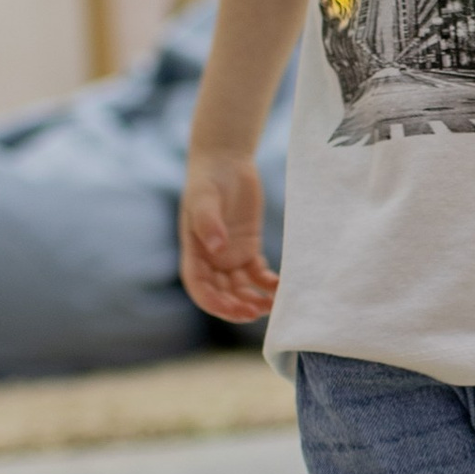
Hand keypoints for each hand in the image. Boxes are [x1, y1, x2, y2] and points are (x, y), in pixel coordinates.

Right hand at [180, 157, 278, 325]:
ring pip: (241, 288)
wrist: (225, 162)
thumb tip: (216, 249)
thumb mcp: (204, 198)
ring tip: (272, 303)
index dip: (213, 302)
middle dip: (237, 307)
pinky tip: (280, 286)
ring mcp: (230, 255)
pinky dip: (267, 283)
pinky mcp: (248, 248)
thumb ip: (208, 223)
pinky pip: (258, 273)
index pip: (199, 287)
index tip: (232, 309)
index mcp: (194, 252)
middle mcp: (210, 259)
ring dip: (254, 299)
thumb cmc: (208, 178)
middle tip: (257, 311)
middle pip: (222, 293)